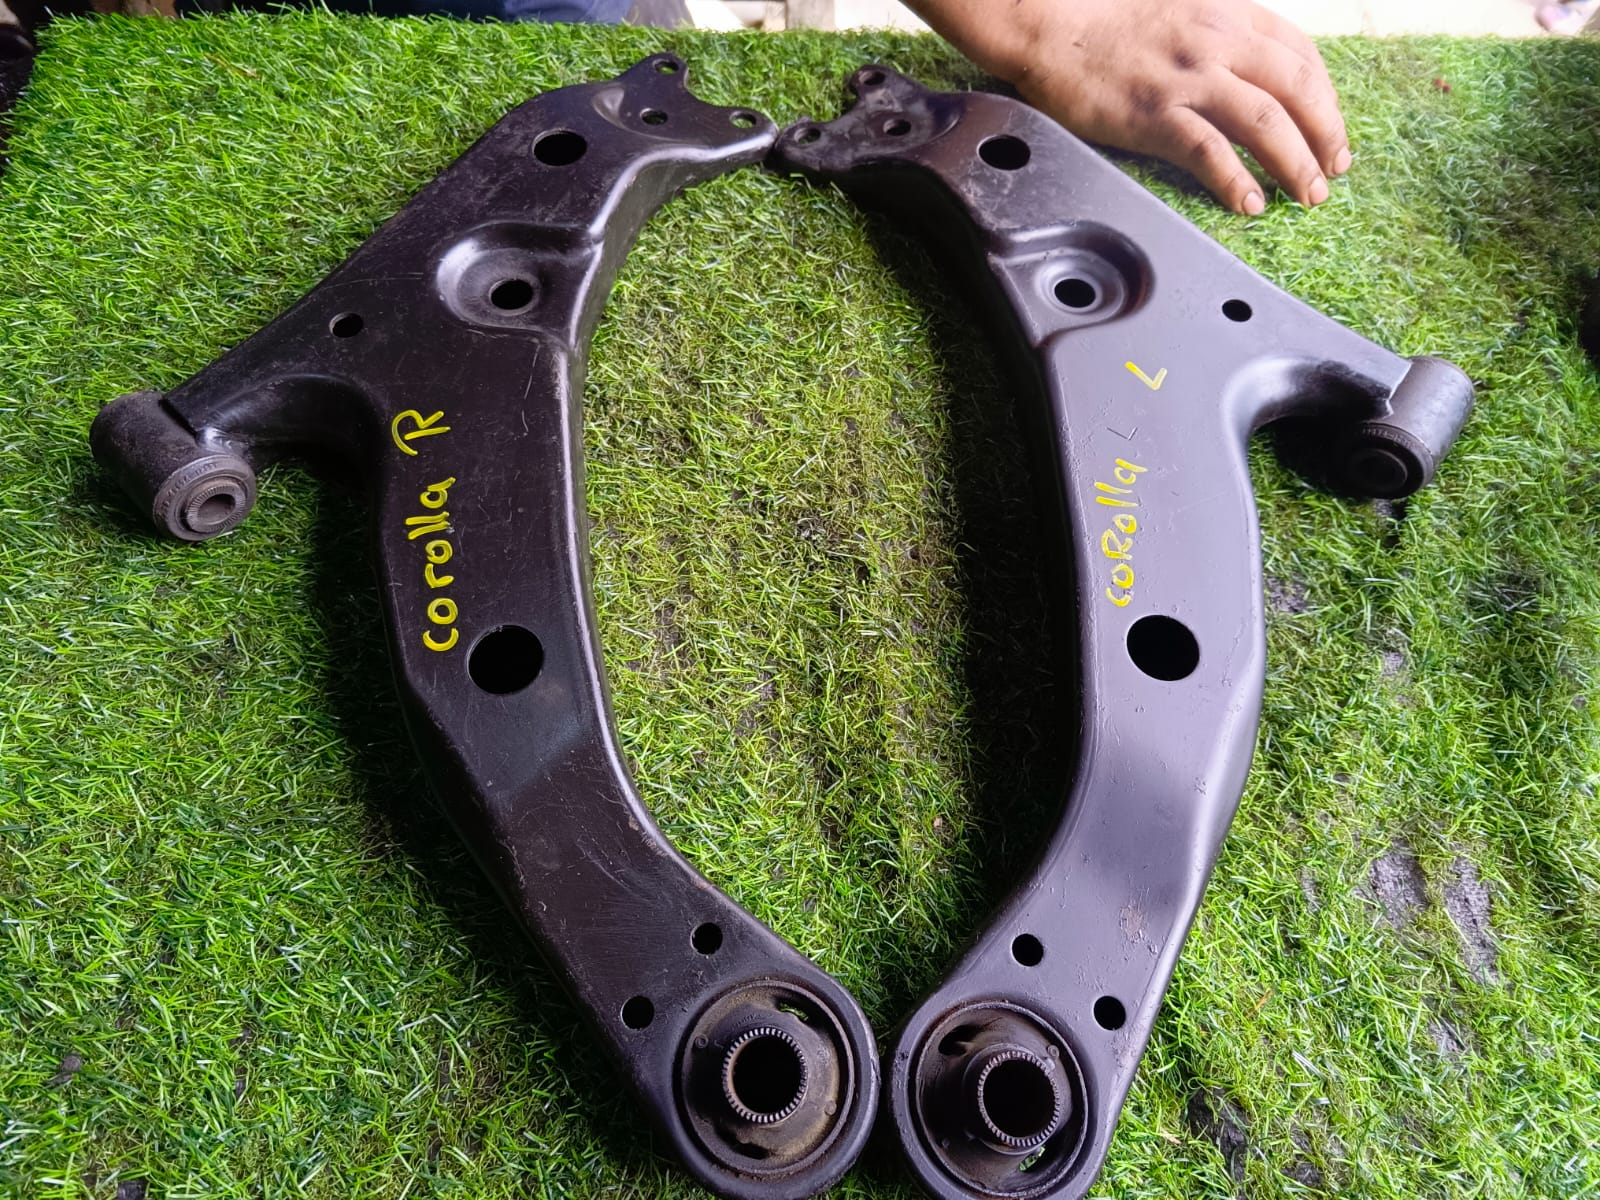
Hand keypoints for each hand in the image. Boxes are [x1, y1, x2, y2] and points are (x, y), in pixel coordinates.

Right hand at [913, 0, 1349, 212]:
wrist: (1051, 26)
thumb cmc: (1108, 24)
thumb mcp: (1184, 11)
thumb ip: (1221, 37)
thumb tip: (1252, 77)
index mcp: (1229, 13)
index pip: (1300, 55)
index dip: (1326, 98)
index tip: (1330, 131)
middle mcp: (1217, 41)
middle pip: (1296, 89)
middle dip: (1325, 135)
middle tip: (1332, 171)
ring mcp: (1187, 78)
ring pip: (1265, 121)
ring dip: (1295, 162)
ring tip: (1307, 195)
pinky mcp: (1153, 113)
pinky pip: (1209, 151)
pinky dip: (1236, 180)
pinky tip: (1249, 202)